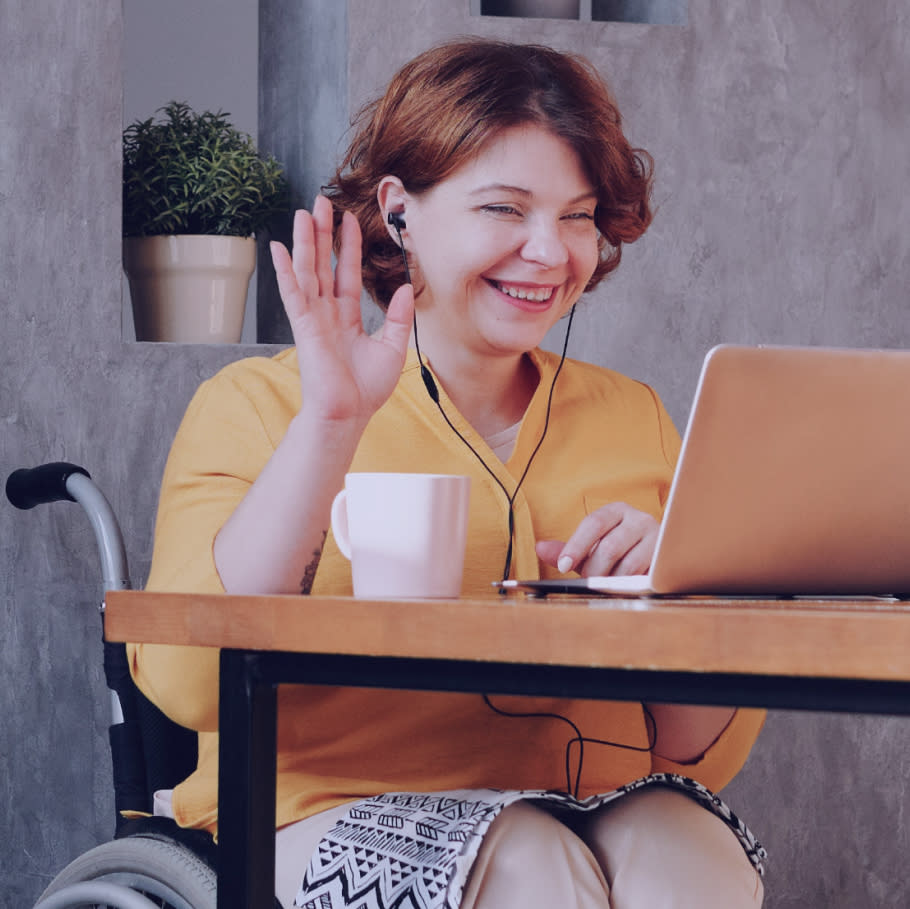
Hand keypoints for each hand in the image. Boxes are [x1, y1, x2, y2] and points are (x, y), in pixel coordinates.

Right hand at [270, 196, 413, 427]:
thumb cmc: (365, 390)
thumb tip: (405, 289)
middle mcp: (326, 313)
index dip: (347, 246)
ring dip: (305, 242)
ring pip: (307, 271)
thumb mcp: (391, 348)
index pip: (346, 273)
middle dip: (322, 233)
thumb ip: (396, 317)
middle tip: (321, 202)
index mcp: (345, 317)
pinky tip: (278, 249)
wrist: (347, 415)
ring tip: (303, 213)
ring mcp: (313, 318)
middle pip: (323, 264)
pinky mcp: (304, 327)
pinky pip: (293, 294)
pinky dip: (285, 271)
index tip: (348, 220)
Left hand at [535, 502, 658, 576]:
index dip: (576, 546)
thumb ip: (567, 550)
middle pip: (609, 547)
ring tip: (608, 583)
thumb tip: (540, 549)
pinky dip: (630, 585)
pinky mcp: (667, 558)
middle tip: (590, 580)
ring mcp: (657, 537)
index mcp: (616, 511)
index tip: (563, 566)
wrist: (657, 556)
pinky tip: (624, 586)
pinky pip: (645, 576)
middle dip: (594, 570)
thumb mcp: (591, 549)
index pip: (593, 523)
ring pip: (628, 565)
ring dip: (612, 580)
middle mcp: (638, 518)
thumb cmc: (619, 552)